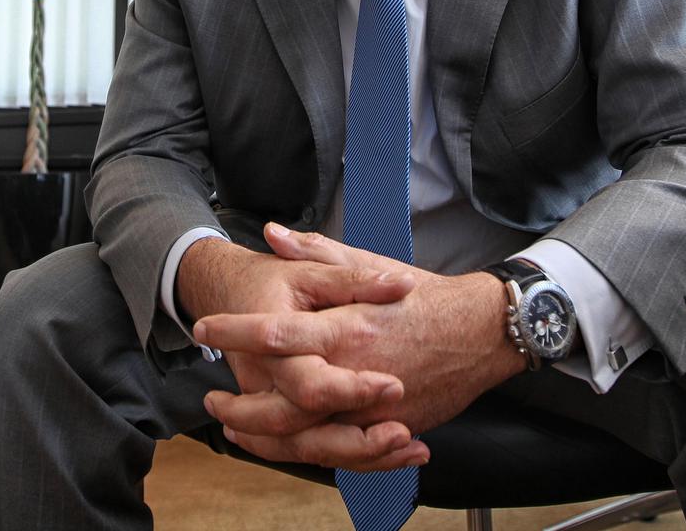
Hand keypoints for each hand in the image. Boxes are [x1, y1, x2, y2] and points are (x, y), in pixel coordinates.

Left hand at [195, 227, 521, 466]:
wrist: (481, 332)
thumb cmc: (424, 297)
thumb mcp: (371, 266)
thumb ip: (317, 253)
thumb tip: (274, 233)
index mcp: (347, 327)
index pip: (277, 334)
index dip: (235, 332)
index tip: (204, 328)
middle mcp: (356, 373)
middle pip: (283, 405)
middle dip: (241, 410)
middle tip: (212, 403)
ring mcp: (373, 408)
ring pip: (307, 438)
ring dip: (264, 439)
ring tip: (235, 430)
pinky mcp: (389, 429)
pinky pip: (340, 451)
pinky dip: (306, 452)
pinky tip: (283, 446)